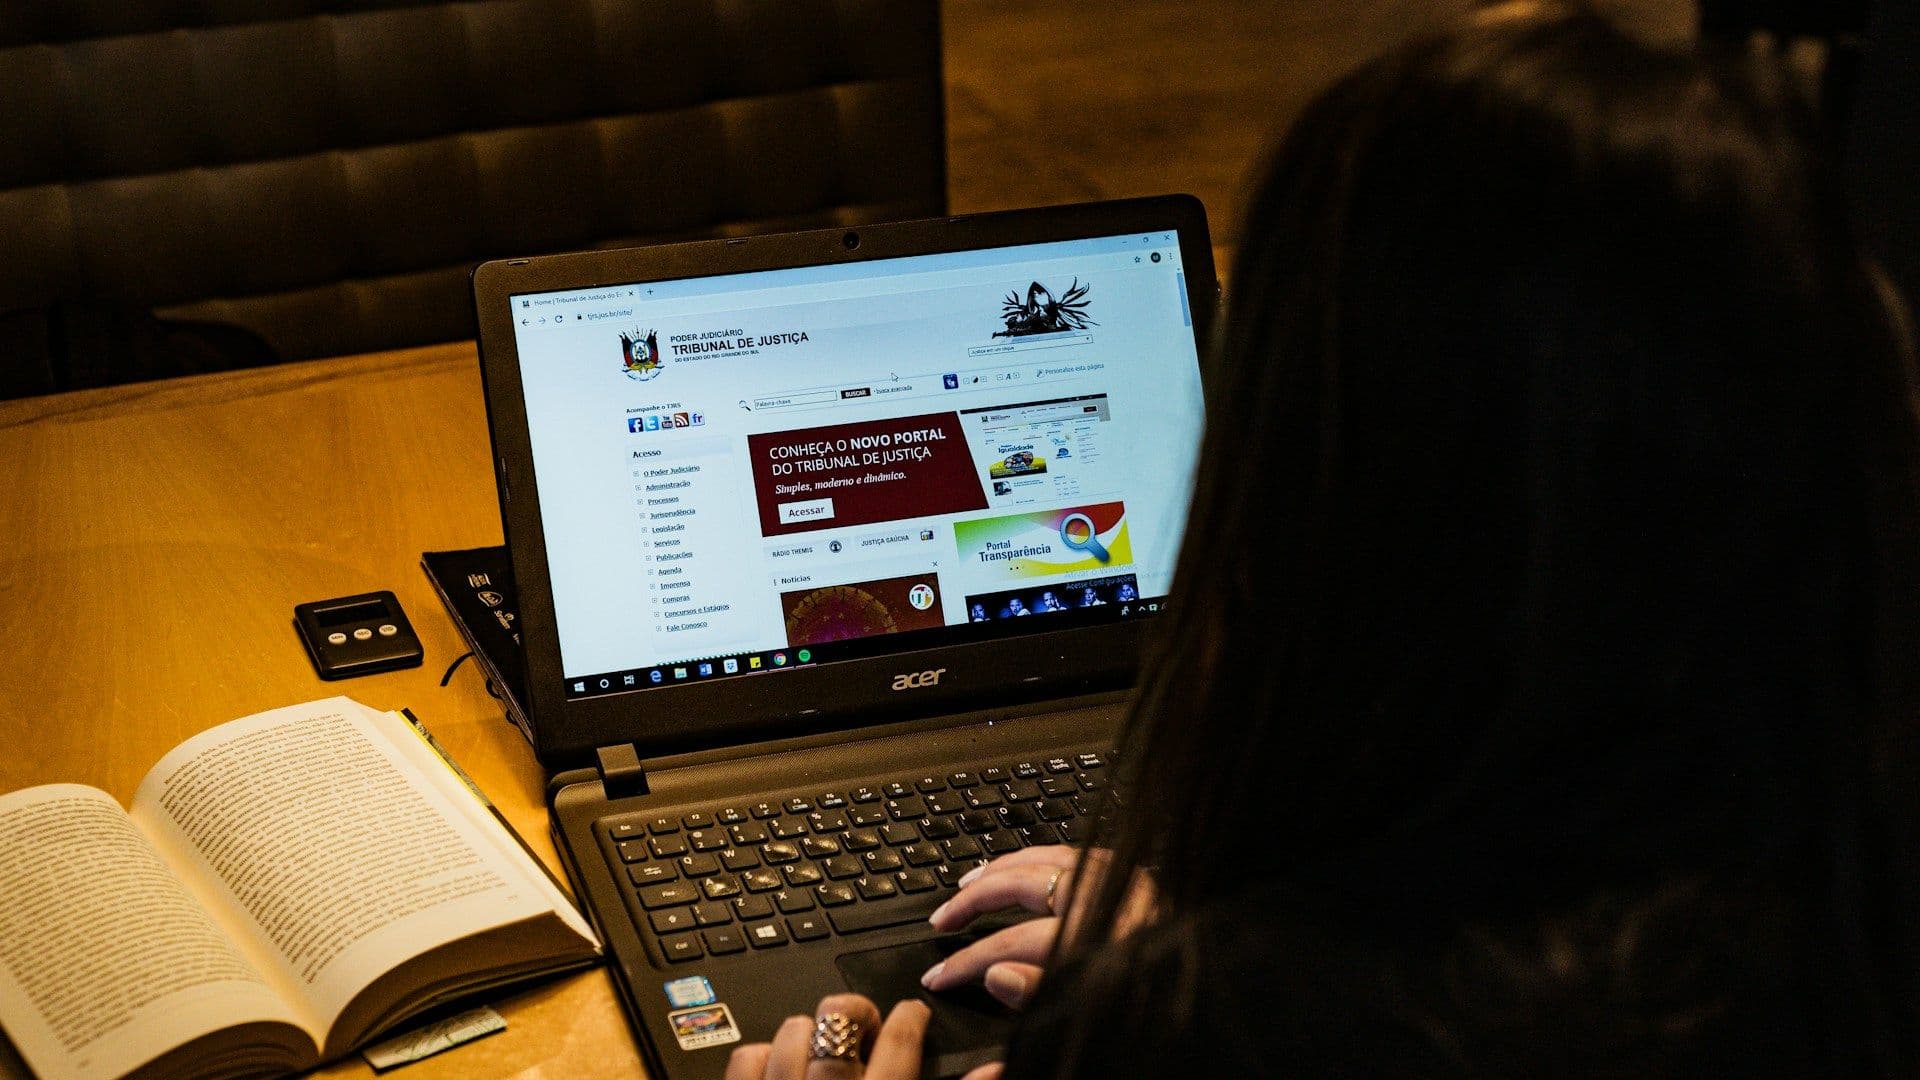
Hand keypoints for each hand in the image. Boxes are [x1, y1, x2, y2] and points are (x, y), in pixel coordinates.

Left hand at [725, 993, 929, 1079]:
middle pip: (842, 1019)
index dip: (909, 1018)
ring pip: (794, 1030)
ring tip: (817, 1047)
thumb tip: (976, 1074)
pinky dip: (761, 1055)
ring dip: (808, 1032)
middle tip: (860, 1024)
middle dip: (855, 1011)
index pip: (899, 1043)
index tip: (912, 1011)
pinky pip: (747, 1058)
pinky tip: (773, 1067)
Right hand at [921, 846, 1153, 1009]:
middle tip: (943, 920)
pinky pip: (1090, 857)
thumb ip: (1044, 1000)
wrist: (1231, 1017)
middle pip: (1034, 885)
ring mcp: (1137, 892)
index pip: (1018, 945)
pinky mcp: (1150, 889)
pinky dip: (1051, 858)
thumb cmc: (1167, 1020)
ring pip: (1060, 859)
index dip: (970, 961)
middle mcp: (1122, 908)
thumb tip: (996, 977)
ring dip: (1010, 868)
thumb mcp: (1098, 1024)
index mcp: (1107, 944)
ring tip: (973, 880)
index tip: (941, 974)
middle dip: (979, 900)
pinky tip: (1033, 865)